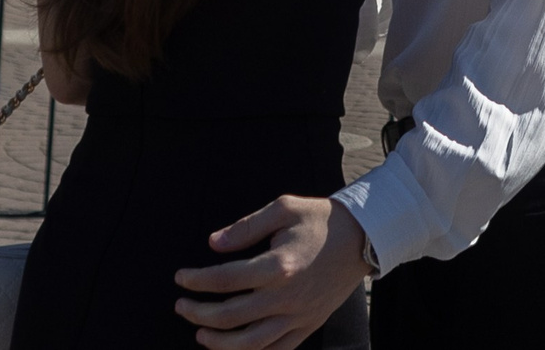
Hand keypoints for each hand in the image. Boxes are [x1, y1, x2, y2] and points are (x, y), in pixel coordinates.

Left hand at [173, 195, 366, 349]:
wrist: (363, 237)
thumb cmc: (321, 220)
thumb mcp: (284, 208)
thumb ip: (246, 227)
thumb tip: (213, 243)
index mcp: (278, 265)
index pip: (224, 280)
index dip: (196, 280)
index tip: (181, 278)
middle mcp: (286, 296)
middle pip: (230, 316)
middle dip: (198, 313)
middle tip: (181, 306)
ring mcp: (298, 316)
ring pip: (250, 344)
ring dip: (218, 343)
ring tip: (201, 334)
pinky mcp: (308, 325)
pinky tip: (234, 349)